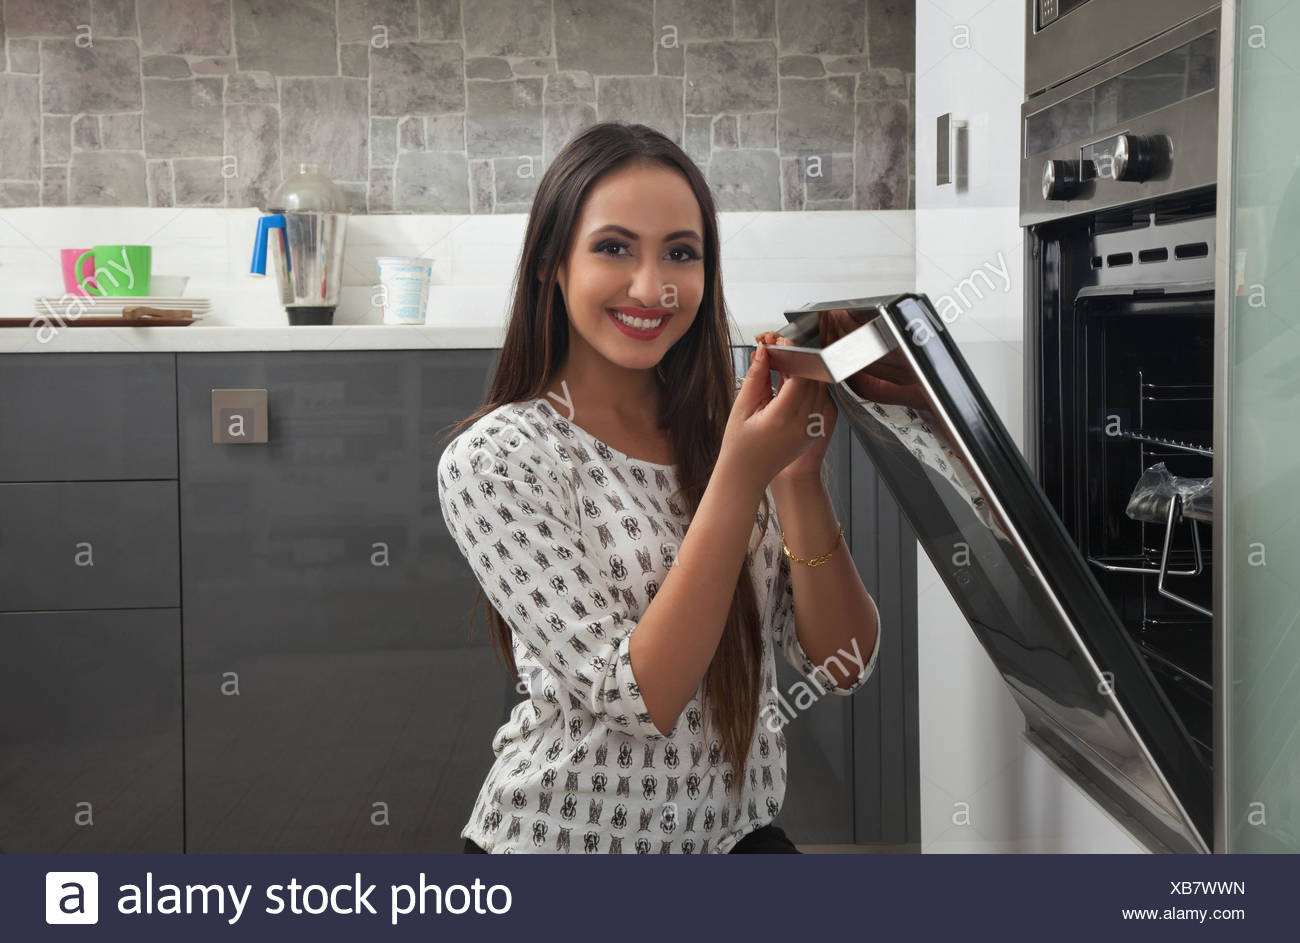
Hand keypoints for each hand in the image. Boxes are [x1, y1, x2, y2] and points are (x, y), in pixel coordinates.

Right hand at [754, 331, 836, 489]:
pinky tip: (790, 385)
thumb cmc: (739, 446)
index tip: (781, 344)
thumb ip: (756, 376)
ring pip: (819, 389)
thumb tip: (764, 351)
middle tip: (779, 351)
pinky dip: (808, 388)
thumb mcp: (742, 407)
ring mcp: (810, 430)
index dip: (793, 355)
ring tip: (783, 368)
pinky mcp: (813, 432)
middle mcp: (802, 425)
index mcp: (782, 419)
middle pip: (813, 380)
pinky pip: (817, 402)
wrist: (746, 475)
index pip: (799, 376)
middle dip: (798, 361)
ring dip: (805, 373)